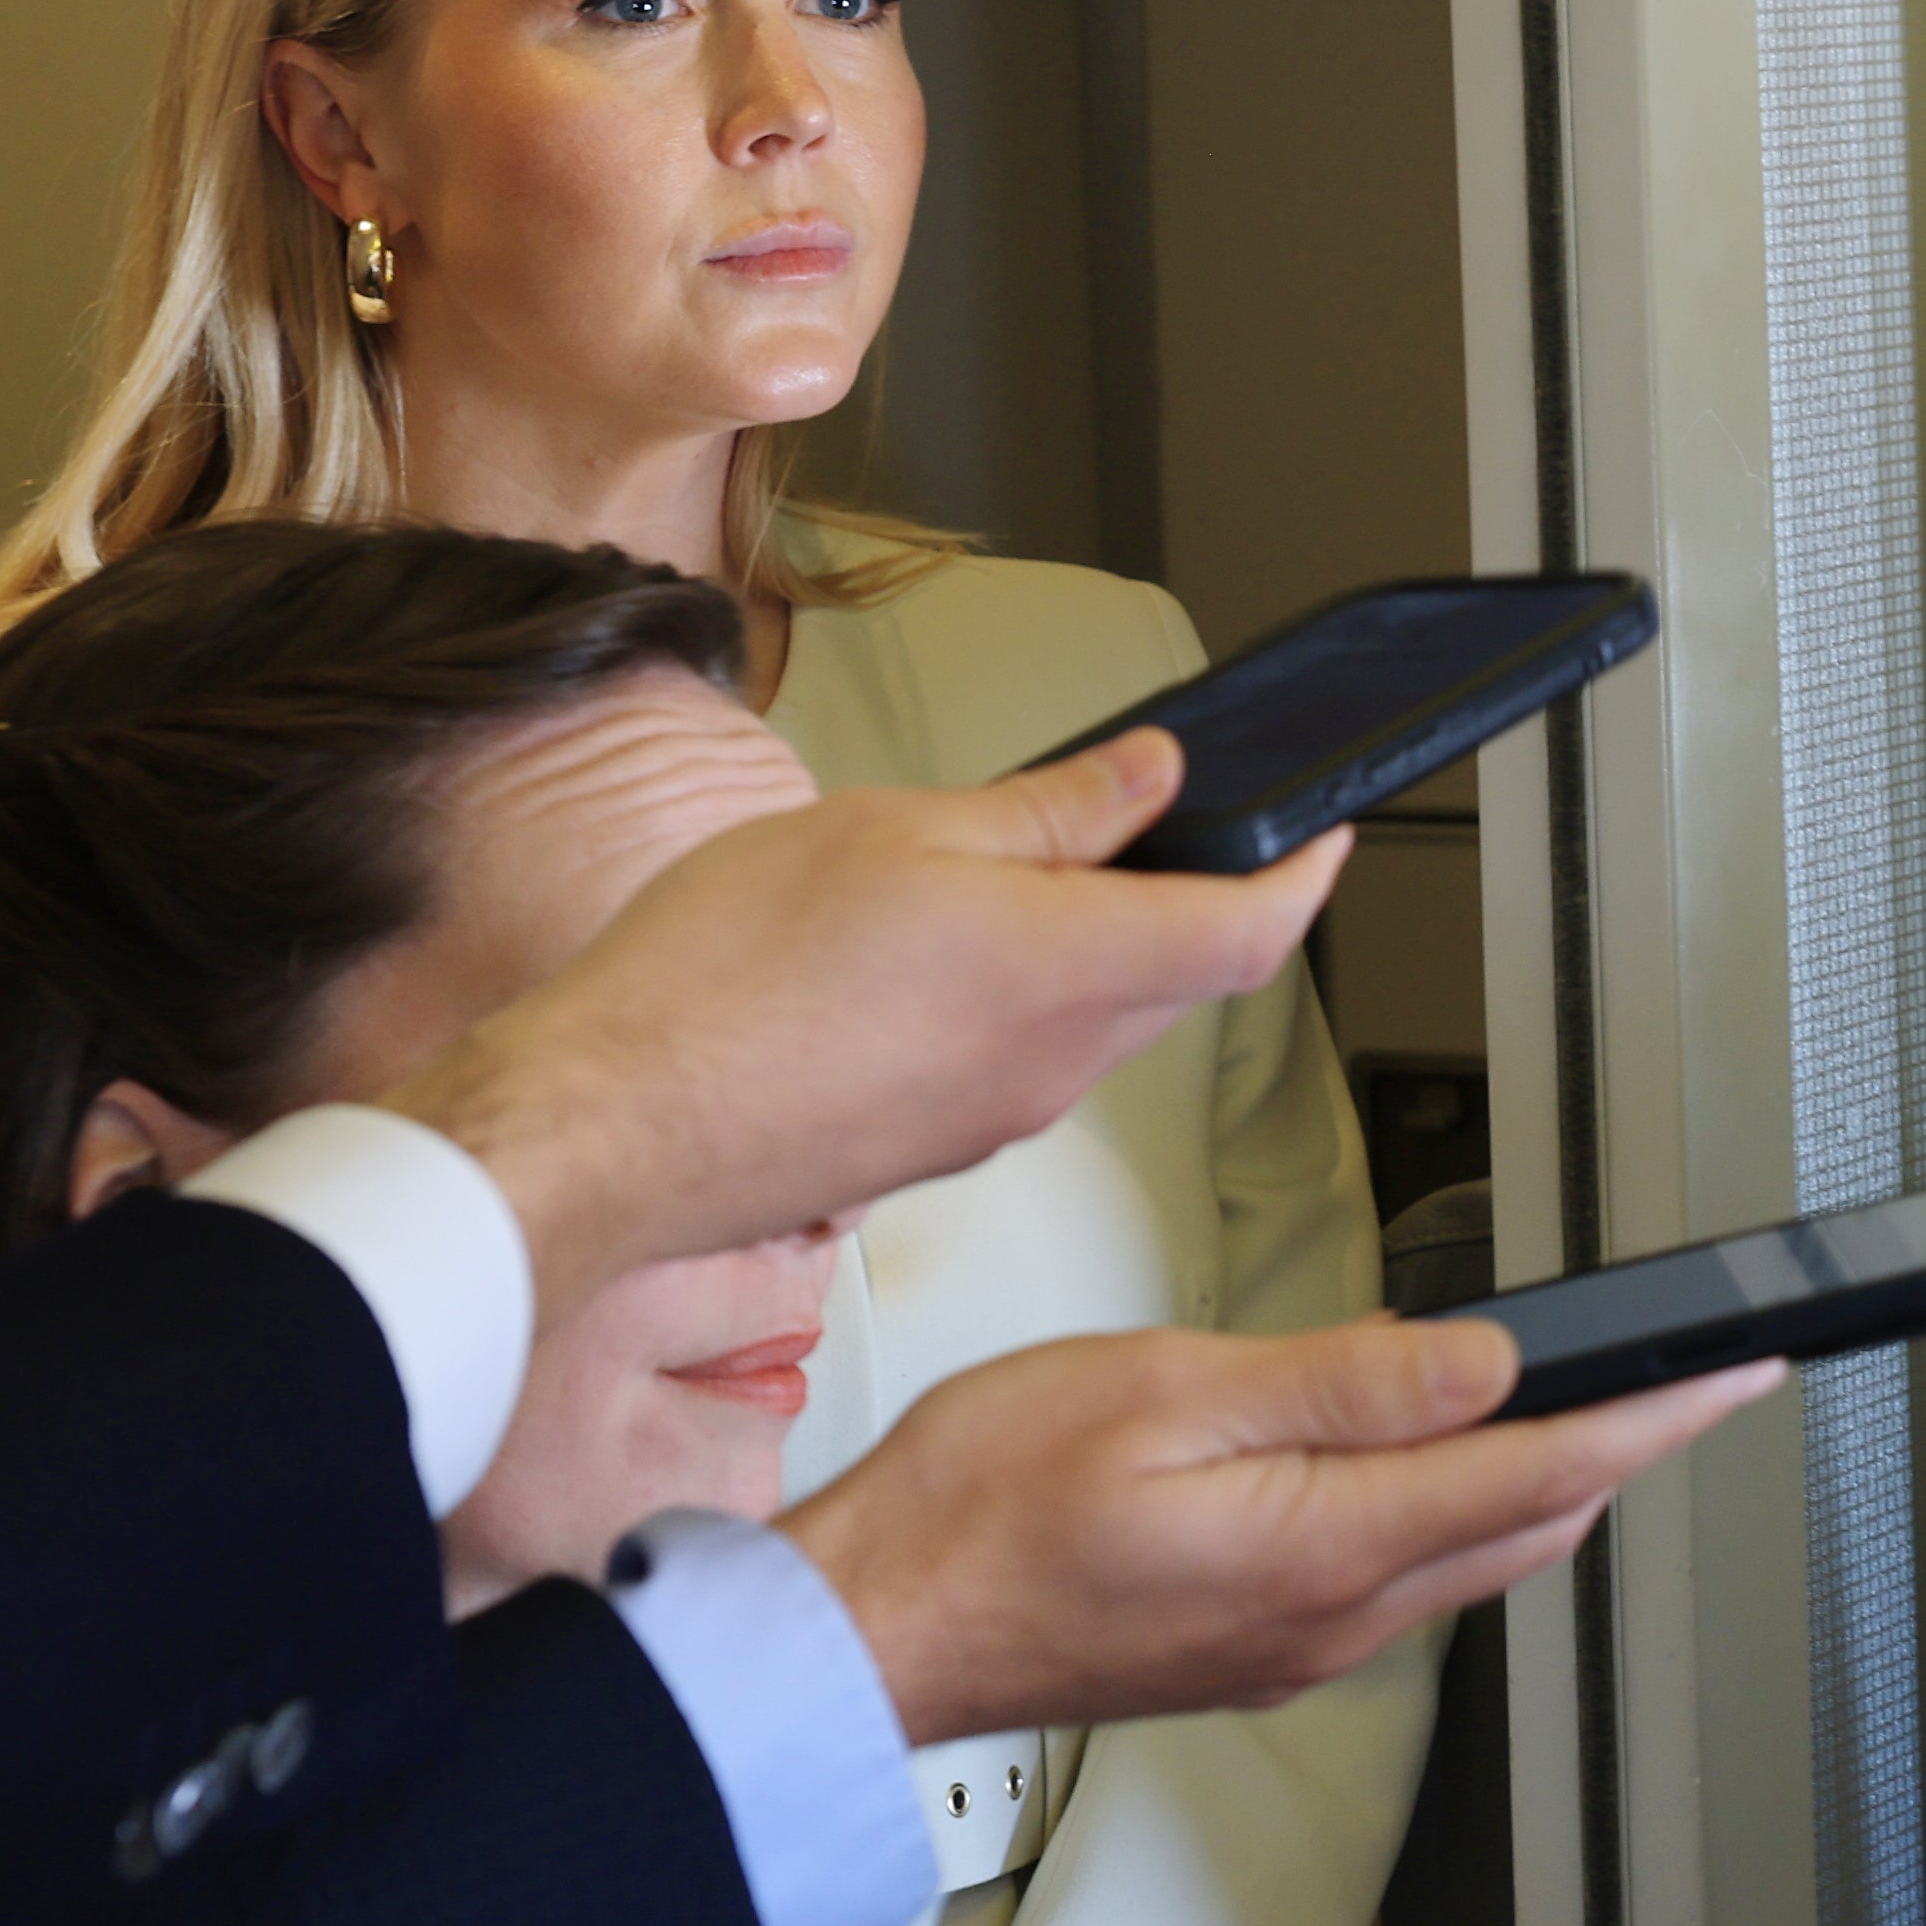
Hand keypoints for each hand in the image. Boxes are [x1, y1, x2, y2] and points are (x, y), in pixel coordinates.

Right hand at [376, 731, 1339, 1296]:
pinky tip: (930, 956)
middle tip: (1151, 821)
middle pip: (1180, 977)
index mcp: (1072, 971)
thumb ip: (1048, 811)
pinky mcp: (933, 1146)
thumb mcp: (896, 831)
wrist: (603, 1128)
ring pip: (1095, 1020)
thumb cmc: (720, 980)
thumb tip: (1152, 779)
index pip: (1253, 932)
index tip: (1322, 830)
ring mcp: (997, 1117)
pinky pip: (1016, 1062)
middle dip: (1185, 898)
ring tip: (1007, 872)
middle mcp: (1056, 1064)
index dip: (1305, 874)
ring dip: (1088, 948)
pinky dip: (1012, 1000)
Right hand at [784, 1314, 1766, 1743]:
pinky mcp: (1261, 1653)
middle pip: (1531, 1522)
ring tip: (1598, 1402)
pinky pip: (1404, 1583)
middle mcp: (1334, 1616)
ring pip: (1475, 1559)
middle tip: (1689, 1371)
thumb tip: (1487, 1367)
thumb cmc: (977, 1510)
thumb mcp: (1166, 1393)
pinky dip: (1458, 1516)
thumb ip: (1344, 1384)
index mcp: (1326, 1547)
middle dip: (1624, 1445)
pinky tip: (1446, 1468)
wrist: (870, 1637)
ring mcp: (1300, 1646)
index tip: (1742, 1372)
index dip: (1661, 1416)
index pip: (1545, 1472)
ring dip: (1544, 1482)